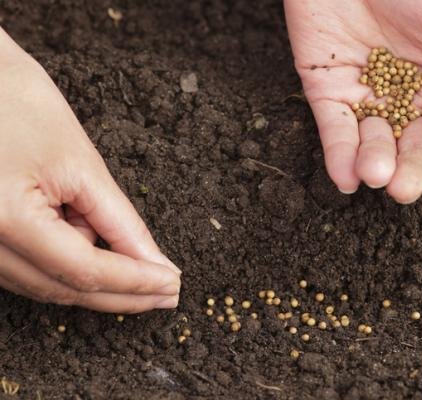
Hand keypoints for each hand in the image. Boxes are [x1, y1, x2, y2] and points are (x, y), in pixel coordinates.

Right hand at [0, 29, 180, 312]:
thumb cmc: (16, 100)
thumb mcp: (79, 162)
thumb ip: (119, 221)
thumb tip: (154, 262)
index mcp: (4, 219)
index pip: (83, 270)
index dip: (134, 282)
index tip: (173, 285)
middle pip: (63, 288)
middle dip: (121, 294)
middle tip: (167, 294)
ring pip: (44, 285)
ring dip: (97, 281)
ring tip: (141, 267)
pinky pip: (27, 269)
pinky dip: (68, 266)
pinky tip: (99, 250)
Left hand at [285, 0, 421, 201]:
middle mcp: (410, 98)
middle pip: (412, 148)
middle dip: (409, 171)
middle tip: (405, 189)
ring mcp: (369, 95)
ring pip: (372, 142)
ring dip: (373, 163)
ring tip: (376, 175)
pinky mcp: (328, 90)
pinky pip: (333, 128)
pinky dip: (337, 154)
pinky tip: (345, 177)